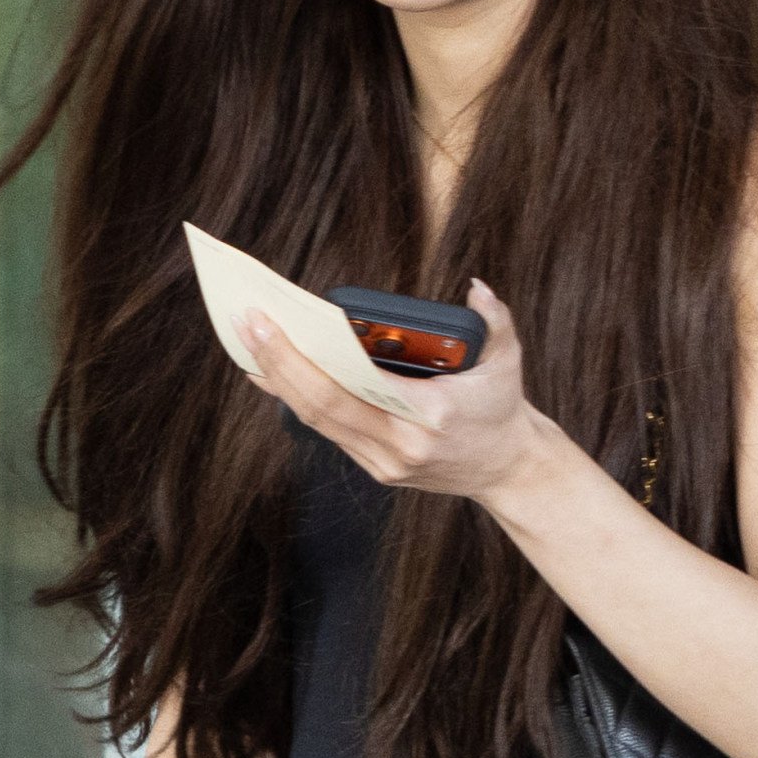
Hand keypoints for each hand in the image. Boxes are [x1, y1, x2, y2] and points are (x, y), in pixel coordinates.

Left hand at [241, 282, 565, 505]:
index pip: (349, 387)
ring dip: (279, 381)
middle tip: (247, 322)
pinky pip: (328, 430)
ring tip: (250, 343)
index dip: (301, 358)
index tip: (271, 322)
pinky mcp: (376, 469)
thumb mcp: (509, 360)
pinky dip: (299, 399)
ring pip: (317, 422)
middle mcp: (400, 446)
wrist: (510, 470)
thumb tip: (476, 287)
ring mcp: (384, 463)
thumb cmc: (503, 407)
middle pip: (319, 406)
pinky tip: (277, 374)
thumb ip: (495, 320)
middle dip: (277, 362)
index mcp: (429, 415)